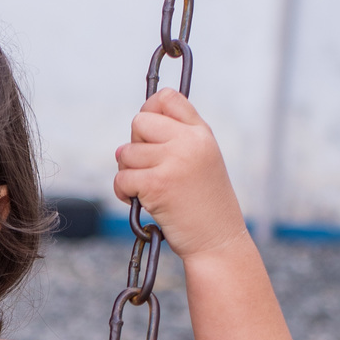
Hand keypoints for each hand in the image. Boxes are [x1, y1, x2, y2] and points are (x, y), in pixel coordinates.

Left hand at [113, 89, 244, 262]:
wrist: (217, 241)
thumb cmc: (205, 206)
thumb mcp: (202, 162)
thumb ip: (176, 142)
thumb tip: (128, 140)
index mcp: (202, 133)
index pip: (168, 98)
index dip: (150, 111)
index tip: (148, 134)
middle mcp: (189, 142)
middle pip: (140, 122)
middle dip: (135, 145)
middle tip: (146, 168)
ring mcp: (174, 162)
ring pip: (126, 153)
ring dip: (128, 173)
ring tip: (146, 190)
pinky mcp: (158, 185)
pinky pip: (122, 178)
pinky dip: (123, 192)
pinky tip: (137, 202)